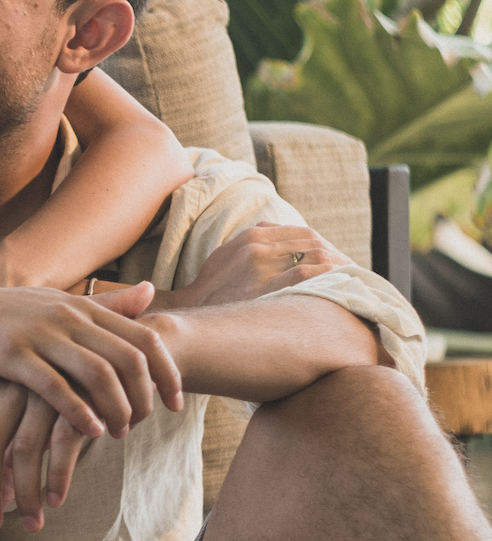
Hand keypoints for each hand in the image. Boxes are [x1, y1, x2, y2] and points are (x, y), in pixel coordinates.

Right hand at [0, 276, 183, 441]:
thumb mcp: (54, 302)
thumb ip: (103, 303)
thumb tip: (150, 291)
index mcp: (81, 306)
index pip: (143, 337)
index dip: (167, 372)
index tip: (176, 403)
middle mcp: (67, 315)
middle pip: (129, 357)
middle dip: (147, 395)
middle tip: (148, 424)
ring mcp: (39, 334)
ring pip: (98, 373)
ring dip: (117, 408)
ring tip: (119, 433)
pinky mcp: (10, 355)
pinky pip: (55, 388)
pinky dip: (79, 412)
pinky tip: (90, 432)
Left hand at [0, 381, 89, 531]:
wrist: (112, 352)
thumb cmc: (63, 391)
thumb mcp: (29, 411)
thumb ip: (10, 448)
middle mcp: (14, 387)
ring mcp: (45, 393)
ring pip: (23, 451)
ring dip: (25, 494)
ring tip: (32, 525)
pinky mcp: (78, 402)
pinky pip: (61, 446)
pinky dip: (57, 477)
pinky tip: (55, 502)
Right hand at [168, 222, 352, 309]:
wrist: (189, 311)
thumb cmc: (209, 288)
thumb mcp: (225, 253)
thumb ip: (252, 240)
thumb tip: (275, 229)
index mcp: (253, 234)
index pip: (302, 232)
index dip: (326, 246)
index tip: (339, 260)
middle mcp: (260, 245)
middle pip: (314, 243)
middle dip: (337, 256)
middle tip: (352, 273)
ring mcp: (263, 267)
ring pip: (314, 258)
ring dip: (338, 269)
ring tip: (351, 284)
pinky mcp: (264, 289)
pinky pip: (307, 278)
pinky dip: (327, 281)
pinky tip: (338, 292)